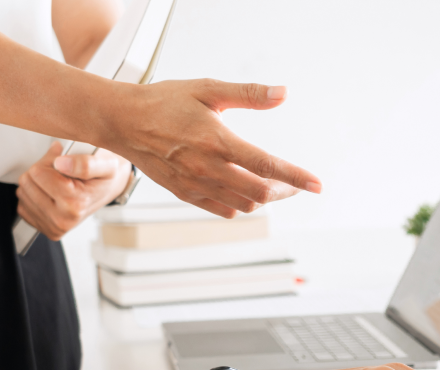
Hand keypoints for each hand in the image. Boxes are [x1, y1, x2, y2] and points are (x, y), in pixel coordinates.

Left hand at [16, 141, 132, 239]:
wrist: (107, 191)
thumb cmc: (103, 178)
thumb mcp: (105, 164)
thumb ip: (85, 162)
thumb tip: (61, 164)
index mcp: (75, 204)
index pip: (37, 172)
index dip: (49, 162)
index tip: (63, 165)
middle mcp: (63, 219)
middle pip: (27, 182)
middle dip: (41, 172)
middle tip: (60, 175)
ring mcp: (54, 227)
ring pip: (23, 192)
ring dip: (37, 184)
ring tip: (57, 184)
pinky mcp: (46, 230)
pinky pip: (23, 206)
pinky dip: (34, 197)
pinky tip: (51, 195)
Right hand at [104, 80, 320, 217]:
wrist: (123, 121)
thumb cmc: (164, 102)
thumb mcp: (208, 90)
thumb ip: (248, 94)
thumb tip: (282, 94)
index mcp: (217, 141)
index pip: (267, 165)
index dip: (296, 177)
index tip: (317, 185)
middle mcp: (208, 168)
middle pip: (260, 192)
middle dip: (284, 190)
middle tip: (294, 183)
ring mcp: (196, 185)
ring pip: (245, 205)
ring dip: (263, 198)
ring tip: (270, 185)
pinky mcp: (186, 194)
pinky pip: (224, 210)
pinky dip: (242, 205)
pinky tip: (245, 191)